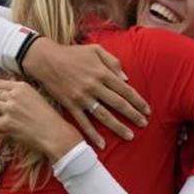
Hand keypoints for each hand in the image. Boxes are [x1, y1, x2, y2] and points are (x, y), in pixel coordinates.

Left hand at [0, 78, 82, 160]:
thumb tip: (2, 96)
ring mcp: (10, 108)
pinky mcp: (7, 122)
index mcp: (22, 87)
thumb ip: (20, 95)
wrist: (55, 133)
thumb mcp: (36, 99)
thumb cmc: (49, 119)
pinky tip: (7, 130)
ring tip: (0, 121)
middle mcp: (14, 95)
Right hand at [22, 39, 149, 148]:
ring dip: (118, 127)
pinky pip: (84, 122)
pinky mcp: (70, 105)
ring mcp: (82, 97)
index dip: (138, 101)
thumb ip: (113, 62)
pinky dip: (93, 134)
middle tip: (144, 124)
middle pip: (118, 104)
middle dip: (133, 115)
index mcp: (102, 72)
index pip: (125, 90)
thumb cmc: (73, 53)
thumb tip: (126, 79)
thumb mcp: (95, 49)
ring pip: (104, 115)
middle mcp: (94, 86)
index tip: (147, 111)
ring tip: (130, 136)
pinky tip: (102, 144)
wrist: (46, 60)